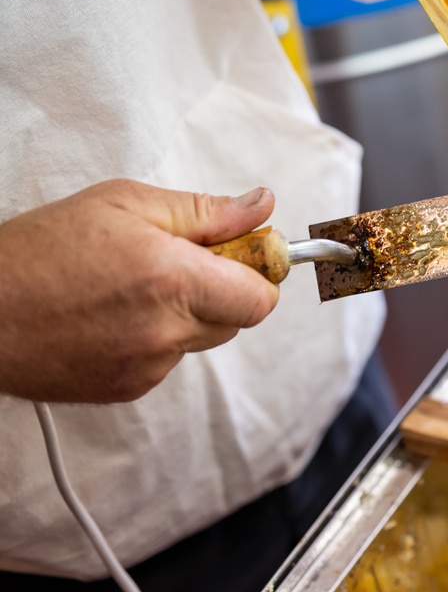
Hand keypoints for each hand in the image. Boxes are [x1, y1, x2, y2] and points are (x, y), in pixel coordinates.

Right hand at [0, 180, 281, 402]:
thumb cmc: (40, 250)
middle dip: (221, 290)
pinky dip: (153, 338)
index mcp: (175, 280)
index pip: (261, 298)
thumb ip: (205, 211)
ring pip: (199, 340)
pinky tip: (111, 315)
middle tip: (176, 261)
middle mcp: (167, 331)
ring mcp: (147, 366)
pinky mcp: (126, 389)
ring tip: (130, 287)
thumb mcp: (124, 203)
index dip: (258, 274)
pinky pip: (166, 360)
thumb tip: (262, 208)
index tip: (241, 255)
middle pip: (237, 320)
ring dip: (185, 315)